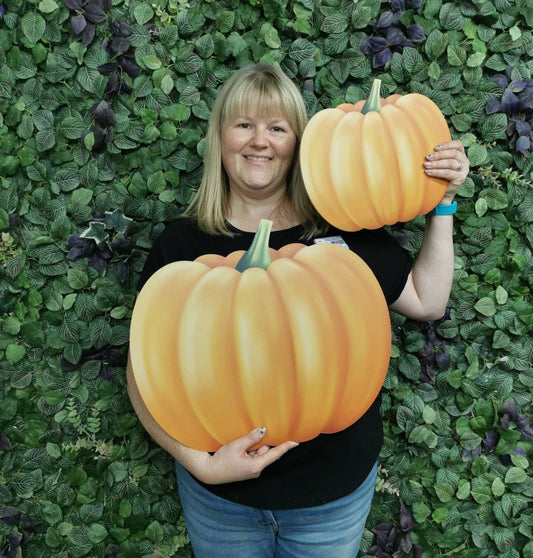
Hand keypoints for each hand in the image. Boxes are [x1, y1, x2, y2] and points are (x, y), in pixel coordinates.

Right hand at [184, 428, 298, 484]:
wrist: (209, 471)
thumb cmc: (221, 460)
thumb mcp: (236, 446)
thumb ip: (251, 438)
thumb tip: (263, 431)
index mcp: (256, 466)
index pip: (275, 454)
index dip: (286, 447)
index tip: (296, 441)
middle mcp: (256, 469)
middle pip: (266, 451)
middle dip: (266, 441)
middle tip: (269, 428)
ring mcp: (251, 469)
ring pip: (259, 452)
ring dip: (256, 444)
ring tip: (250, 435)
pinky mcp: (246, 468)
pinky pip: (253, 455)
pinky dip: (251, 448)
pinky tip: (245, 441)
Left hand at [424, 140, 469, 202]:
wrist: (443, 194)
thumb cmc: (440, 176)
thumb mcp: (441, 164)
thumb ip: (439, 156)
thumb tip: (426, 146)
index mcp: (461, 155)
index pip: (458, 145)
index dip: (447, 144)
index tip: (435, 148)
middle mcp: (465, 162)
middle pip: (454, 153)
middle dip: (439, 154)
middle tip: (428, 157)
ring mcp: (463, 171)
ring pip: (451, 163)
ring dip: (437, 163)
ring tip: (426, 165)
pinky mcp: (460, 179)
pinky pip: (448, 173)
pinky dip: (437, 172)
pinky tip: (428, 172)